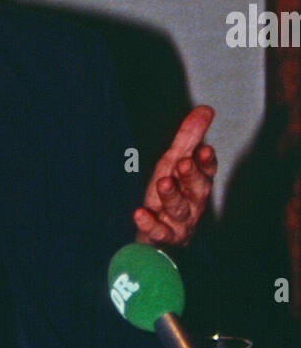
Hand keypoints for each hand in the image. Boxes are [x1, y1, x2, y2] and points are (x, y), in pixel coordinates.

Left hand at [134, 105, 216, 247]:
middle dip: (191, 176)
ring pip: (179, 210)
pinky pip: (159, 232)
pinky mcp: (163, 237)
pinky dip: (150, 223)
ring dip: (172, 196)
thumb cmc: (169, 195)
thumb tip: (205, 109)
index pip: (207, 171)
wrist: (157, 236)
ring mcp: (179, 222)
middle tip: (184, 163)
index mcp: (197, 183)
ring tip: (163, 183)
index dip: (207, 162)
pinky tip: (139, 213)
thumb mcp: (174, 163)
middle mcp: (193, 203)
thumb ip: (189, 138)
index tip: (204, 150)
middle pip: (197, 190)